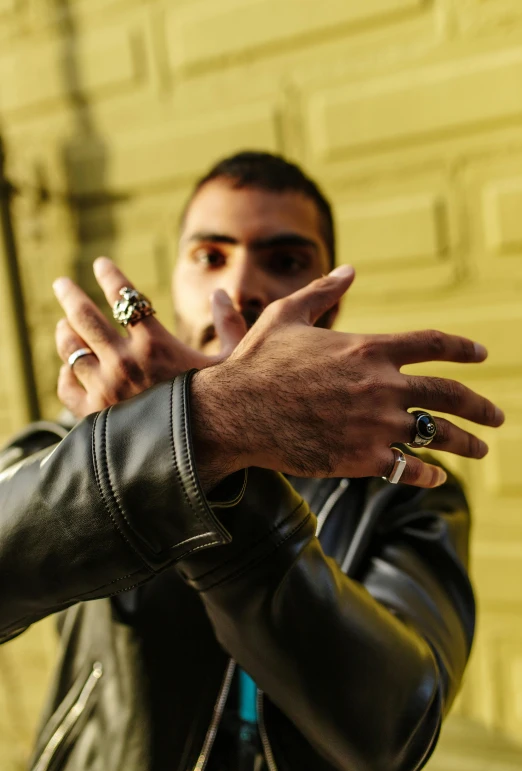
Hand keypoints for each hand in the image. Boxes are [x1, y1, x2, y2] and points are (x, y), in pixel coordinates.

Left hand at [53, 257, 246, 418]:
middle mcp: (123, 363)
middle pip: (84, 318)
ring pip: (71, 351)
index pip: (125, 297)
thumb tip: (220, 293)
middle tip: (61, 283)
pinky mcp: (95, 417)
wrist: (199, 453)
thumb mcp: (234, 363)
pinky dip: (65, 376)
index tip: (100, 264)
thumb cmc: (220, 407)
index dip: (110, 276)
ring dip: (65, 333)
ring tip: (63, 325)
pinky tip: (67, 370)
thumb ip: (231, 325)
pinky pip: (68, 389)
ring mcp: (104, 390)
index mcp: (154, 344)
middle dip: (70, 295)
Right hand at [191, 266, 504, 488]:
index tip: (482, 355)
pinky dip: (426, 474)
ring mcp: (375, 424)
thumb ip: (324, 292)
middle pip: (449, 394)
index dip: (462, 348)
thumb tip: (350, 270)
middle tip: (497, 416)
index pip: (432, 345)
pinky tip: (435, 475)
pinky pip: (408, 468)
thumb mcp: (287, 315)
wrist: (235, 412)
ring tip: (482, 450)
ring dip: (466, 443)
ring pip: (437, 435)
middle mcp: (382, 385)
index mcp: (369, 348)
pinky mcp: (361, 459)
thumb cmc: (258, 361)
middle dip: (480, 405)